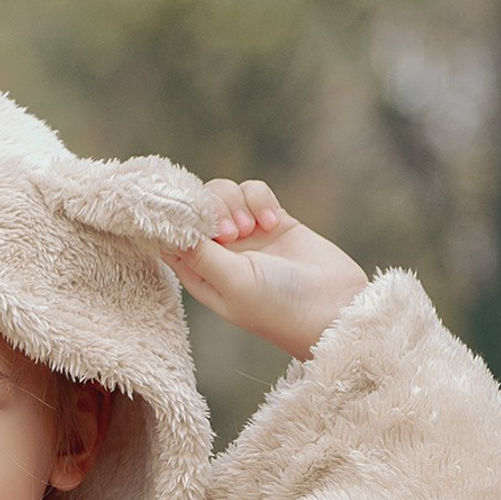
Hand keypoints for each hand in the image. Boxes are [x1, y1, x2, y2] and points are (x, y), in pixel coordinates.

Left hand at [167, 179, 368, 360]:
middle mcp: (218, 254)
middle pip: (197, 209)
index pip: (170, 239)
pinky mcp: (271, 220)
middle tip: (230, 232)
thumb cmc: (279, 306)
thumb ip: (200, 254)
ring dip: (236, 203)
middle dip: (211, 209)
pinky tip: (274, 222)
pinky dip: (260, 200)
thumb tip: (167, 230)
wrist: (333, 305)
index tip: (180, 206)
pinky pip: (253, 193)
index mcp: (200, 275)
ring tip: (252, 228)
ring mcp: (246, 236)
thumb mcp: (232, 282)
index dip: (171, 218)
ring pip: (224, 194)